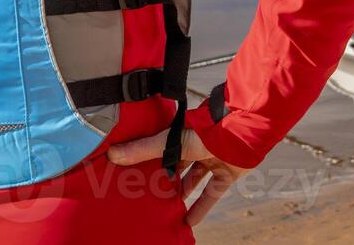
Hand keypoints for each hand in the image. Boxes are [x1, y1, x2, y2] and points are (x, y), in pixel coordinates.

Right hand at [106, 127, 249, 226]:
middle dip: (164, 182)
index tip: (133, 178)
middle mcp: (196, 148)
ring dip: (181, 195)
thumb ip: (144, 149)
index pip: (161, 151)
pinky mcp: (226, 173)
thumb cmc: (205, 131)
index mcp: (181, 136)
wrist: (242, 132)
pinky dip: (201, 208)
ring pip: (193, 181)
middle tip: (147, 197)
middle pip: (177, 167)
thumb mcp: (172, 141)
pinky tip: (188, 222)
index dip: (149, 164)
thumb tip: (112, 154)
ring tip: (164, 211)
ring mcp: (212, 160)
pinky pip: (211, 194)